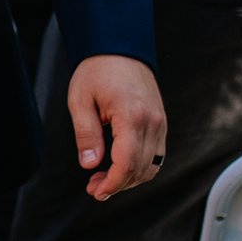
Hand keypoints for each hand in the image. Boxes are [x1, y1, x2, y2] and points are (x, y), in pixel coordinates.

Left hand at [66, 53, 166, 199]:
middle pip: (141, 169)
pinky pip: (156, 155)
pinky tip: (120, 167)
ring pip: (152, 166)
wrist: (119, 48)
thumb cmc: (98, 70)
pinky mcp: (161, 123)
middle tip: (94, 188)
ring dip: (129, 178)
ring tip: (104, 179)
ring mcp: (160, 123)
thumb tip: (90, 164)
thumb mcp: (80, 101)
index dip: (112, 183)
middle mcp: (153, 122)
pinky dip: (140, 167)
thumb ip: (87, 135)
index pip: (127, 163)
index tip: (96, 191)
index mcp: (132, 117)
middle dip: (118, 185)